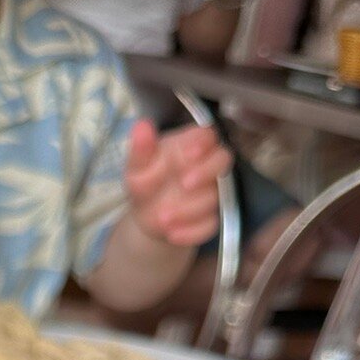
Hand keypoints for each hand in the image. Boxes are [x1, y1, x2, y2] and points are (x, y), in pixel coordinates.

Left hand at [123, 118, 231, 246]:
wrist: (146, 218)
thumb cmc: (146, 183)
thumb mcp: (137, 168)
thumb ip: (141, 149)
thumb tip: (141, 126)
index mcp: (191, 145)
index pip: (208, 135)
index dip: (203, 142)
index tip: (188, 153)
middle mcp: (207, 166)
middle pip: (223, 160)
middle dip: (206, 172)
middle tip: (184, 183)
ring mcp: (212, 192)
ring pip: (214, 197)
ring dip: (189, 208)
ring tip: (162, 217)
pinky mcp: (210, 218)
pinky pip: (210, 225)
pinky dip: (191, 232)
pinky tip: (171, 234)